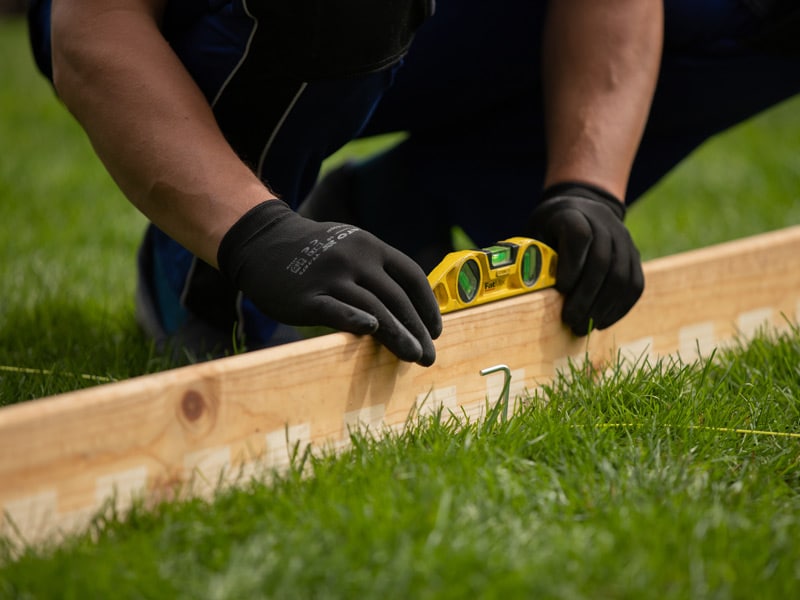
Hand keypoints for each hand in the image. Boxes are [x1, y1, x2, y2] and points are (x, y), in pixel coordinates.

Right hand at [217, 200, 441, 364]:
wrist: (262, 241)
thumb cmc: (311, 252)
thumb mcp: (349, 246)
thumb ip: (375, 271)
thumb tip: (406, 310)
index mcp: (371, 246)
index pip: (411, 276)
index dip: (427, 306)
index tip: (436, 330)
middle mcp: (355, 259)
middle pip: (397, 298)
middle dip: (417, 329)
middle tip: (429, 356)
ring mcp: (331, 276)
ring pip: (374, 309)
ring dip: (397, 335)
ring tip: (413, 356)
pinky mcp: (308, 296)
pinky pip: (337, 311)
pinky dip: (356, 321)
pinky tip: (371, 333)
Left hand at [526, 182, 643, 334]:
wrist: (583, 206)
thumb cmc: (550, 228)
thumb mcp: (534, 232)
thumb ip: (530, 256)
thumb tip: (518, 290)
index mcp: (572, 214)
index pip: (579, 236)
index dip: (571, 265)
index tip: (561, 290)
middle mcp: (603, 223)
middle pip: (602, 261)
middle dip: (586, 296)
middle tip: (571, 320)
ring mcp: (623, 238)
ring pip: (622, 276)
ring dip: (603, 306)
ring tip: (584, 326)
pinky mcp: (634, 255)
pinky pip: (635, 284)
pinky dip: (619, 307)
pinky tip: (602, 321)